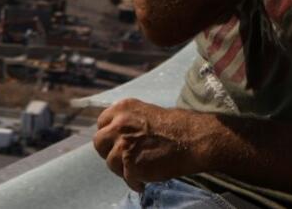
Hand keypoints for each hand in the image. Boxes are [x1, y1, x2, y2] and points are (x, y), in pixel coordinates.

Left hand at [92, 99, 206, 190]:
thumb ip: (127, 121)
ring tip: (136, 171)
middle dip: (109, 151)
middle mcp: (118, 125)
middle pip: (99, 142)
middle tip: (122, 158)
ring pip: (110, 162)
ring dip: (122, 169)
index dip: (109, 135)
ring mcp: (123, 145)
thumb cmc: (175, 126)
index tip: (116, 142)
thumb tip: (116, 136)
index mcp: (122, 109)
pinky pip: (126, 178)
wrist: (193, 139)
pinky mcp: (131, 165)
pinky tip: (143, 182)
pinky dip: (134, 182)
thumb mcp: (145, 113)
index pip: (102, 123)